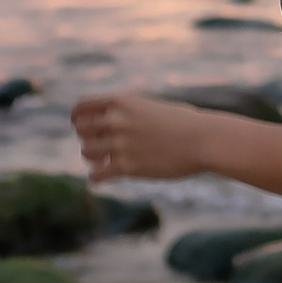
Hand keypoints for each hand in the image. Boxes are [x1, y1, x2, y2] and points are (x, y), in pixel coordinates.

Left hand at [71, 91, 218, 185]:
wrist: (204, 140)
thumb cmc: (186, 122)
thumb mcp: (153, 107)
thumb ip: (130, 112)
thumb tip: (116, 121)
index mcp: (122, 101)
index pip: (82, 107)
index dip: (77, 118)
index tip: (79, 126)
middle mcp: (116, 120)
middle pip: (82, 130)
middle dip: (86, 139)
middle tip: (96, 147)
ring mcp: (120, 144)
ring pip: (87, 152)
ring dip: (93, 158)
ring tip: (102, 163)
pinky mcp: (128, 167)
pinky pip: (98, 174)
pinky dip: (95, 178)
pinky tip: (97, 181)